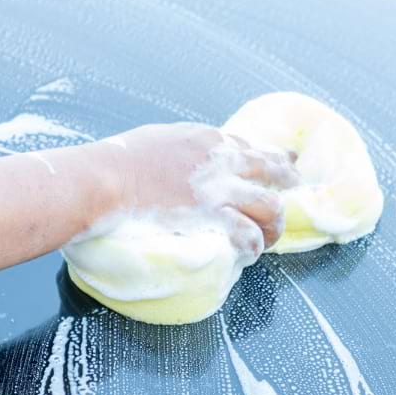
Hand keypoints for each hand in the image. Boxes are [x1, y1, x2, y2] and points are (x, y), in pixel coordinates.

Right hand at [97, 123, 297, 252]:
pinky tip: (247, 254)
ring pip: (271, 207)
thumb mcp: (157, 140)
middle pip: (272, 171)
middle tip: (292, 196)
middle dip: (287, 184)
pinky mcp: (214, 219)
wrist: (103, 181)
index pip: (251, 147)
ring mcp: (221, 191)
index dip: (273, 158)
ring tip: (267, 238)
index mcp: (207, 140)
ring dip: (272, 225)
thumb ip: (181, 149)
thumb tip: (184, 158)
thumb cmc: (116, 162)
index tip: (286, 164)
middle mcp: (222, 161)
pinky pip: (250, 236)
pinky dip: (252, 247)